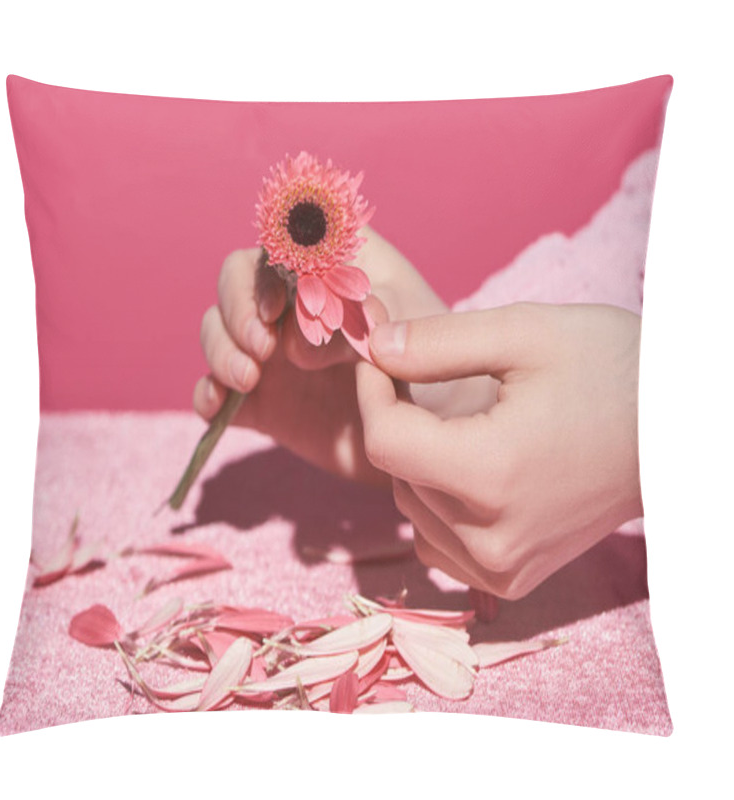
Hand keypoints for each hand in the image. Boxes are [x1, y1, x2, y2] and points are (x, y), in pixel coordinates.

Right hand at [194, 226, 473, 483]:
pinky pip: (215, 389)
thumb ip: (362, 319)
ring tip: (247, 379)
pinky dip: (206, 394)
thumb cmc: (437, 365)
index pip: (279, 245)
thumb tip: (299, 344)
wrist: (437, 435)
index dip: (266, 270)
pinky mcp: (263, 399)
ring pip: (217, 331)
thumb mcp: (414, 328)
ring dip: (219, 349)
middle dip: (236, 310)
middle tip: (261, 347)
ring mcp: (273, 352)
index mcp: (330, 268)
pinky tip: (219, 407)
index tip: (277, 307)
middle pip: (236, 283)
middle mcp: (294, 303)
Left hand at [355, 303, 642, 598]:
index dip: (370, 391)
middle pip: (396, 472)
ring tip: (464, 423)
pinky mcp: (511, 580)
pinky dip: (437, 503)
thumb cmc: (612, 371)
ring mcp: (502, 568)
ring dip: (418, 461)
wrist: (678, 432)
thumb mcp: (525, 333)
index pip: (383, 441)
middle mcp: (491, 539)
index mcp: (492, 474)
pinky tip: (470, 470)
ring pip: (411, 506)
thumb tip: (372, 344)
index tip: (378, 356)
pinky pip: (436, 542)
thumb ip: (436, 342)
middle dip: (399, 419)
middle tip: (425, 379)